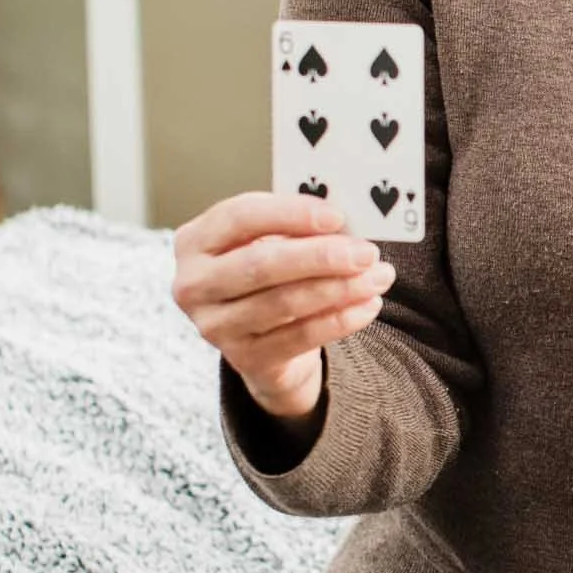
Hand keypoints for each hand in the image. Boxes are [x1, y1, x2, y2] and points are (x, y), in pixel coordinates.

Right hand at [172, 191, 394, 420]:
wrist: (257, 337)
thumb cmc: (265, 274)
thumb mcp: (267, 243)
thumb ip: (294, 229)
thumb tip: (347, 226)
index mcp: (194, 241)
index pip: (239, 217)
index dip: (290, 214)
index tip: (337, 215)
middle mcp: (194, 285)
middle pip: (261, 265)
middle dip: (320, 257)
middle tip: (366, 252)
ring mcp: (215, 326)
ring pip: (284, 304)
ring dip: (339, 289)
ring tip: (378, 277)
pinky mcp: (244, 358)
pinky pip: (300, 337)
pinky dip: (340, 320)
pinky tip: (368, 305)